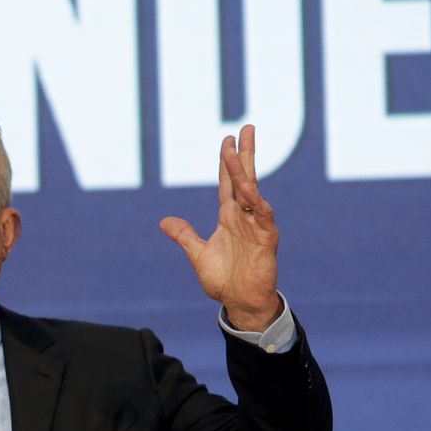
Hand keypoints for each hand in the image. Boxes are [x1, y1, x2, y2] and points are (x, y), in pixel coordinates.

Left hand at [158, 124, 281, 331]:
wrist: (241, 303)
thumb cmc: (224, 280)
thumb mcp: (197, 254)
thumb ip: (184, 235)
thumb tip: (164, 221)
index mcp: (228, 217)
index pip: (228, 182)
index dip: (227, 161)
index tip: (227, 139)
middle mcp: (243, 216)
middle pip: (244, 178)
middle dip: (245, 154)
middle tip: (246, 128)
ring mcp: (256, 226)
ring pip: (251, 192)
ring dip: (244, 172)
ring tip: (238, 151)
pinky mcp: (266, 240)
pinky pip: (263, 217)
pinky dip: (258, 203)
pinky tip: (252, 190)